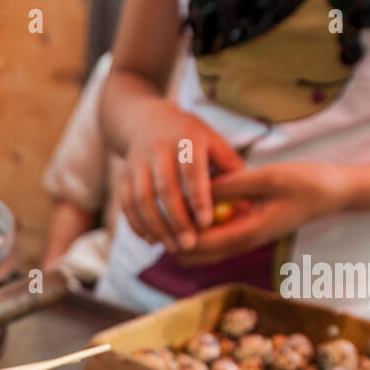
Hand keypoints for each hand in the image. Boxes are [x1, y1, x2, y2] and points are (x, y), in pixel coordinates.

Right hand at [118, 99, 243, 253]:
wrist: (145, 121)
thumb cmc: (189, 138)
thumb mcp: (212, 141)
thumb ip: (230, 168)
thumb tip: (247, 202)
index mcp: (186, 138)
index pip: (192, 170)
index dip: (198, 197)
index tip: (207, 223)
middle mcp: (158, 149)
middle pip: (164, 188)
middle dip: (176, 219)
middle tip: (189, 245)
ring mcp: (136, 163)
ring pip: (141, 199)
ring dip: (156, 227)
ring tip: (172, 247)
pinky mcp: (122, 176)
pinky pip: (126, 204)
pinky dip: (137, 224)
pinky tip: (152, 240)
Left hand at [178, 161, 353, 264]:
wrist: (331, 193)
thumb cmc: (304, 182)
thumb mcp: (266, 178)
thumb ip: (230, 186)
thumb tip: (195, 192)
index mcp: (246, 235)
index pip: (196, 245)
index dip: (176, 229)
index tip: (166, 203)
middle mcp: (240, 245)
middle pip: (191, 255)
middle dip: (175, 236)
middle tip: (166, 205)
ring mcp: (241, 242)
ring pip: (199, 251)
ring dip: (185, 233)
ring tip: (176, 202)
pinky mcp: (243, 233)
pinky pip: (211, 239)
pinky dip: (198, 227)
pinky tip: (195, 202)